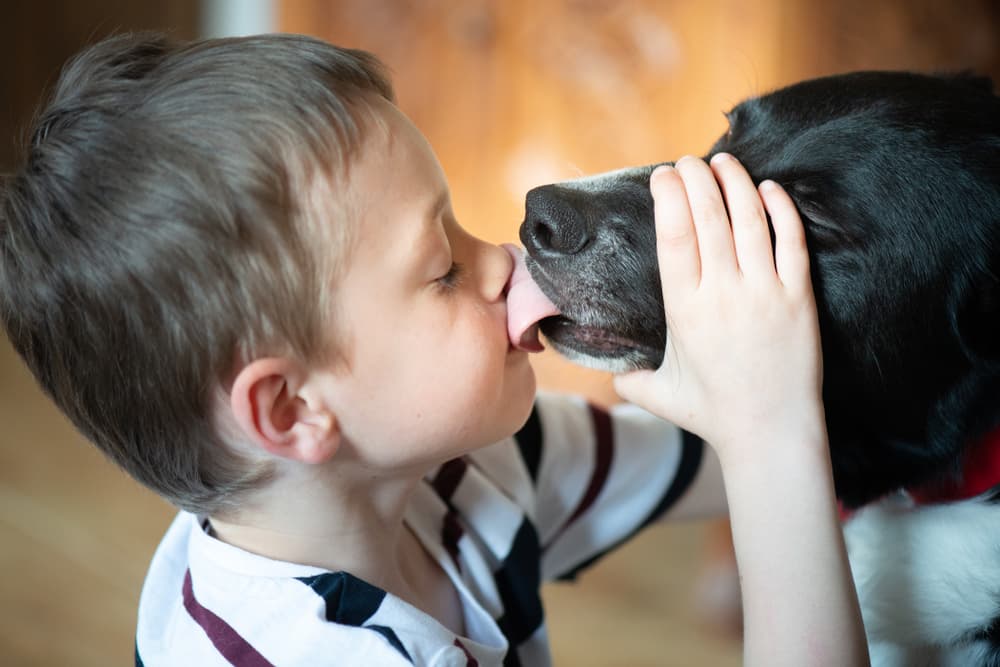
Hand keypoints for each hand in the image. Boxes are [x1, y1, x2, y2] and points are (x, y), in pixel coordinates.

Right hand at [613, 154, 822, 462]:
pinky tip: (768, 188)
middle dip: (696, 179)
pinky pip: (791, 241)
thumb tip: (607, 366)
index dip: (669, 197)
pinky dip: (780, 209)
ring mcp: (764, 293)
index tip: (663, 175)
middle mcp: (723, 293)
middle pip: (709, 217)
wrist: (770, 432)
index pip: (674, 235)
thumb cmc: (712, 414)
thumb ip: (628, 376)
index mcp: (684, 309)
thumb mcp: (657, 394)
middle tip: (688, 161)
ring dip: (735, 183)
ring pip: (749, 220)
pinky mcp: (798, 298)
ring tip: (724, 161)